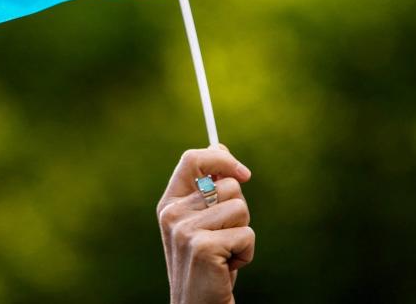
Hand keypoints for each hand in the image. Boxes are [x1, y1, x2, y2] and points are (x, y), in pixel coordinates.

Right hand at [156, 146, 254, 303]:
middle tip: (224, 238)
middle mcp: (172, 214)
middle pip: (229, 185)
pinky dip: (246, 253)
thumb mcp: (203, 223)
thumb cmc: (207, 265)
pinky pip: (247, 234)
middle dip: (239, 212)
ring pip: (241, 208)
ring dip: (243, 234)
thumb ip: (208, 189)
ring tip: (225, 254)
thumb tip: (219, 146)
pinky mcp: (203, 247)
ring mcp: (185, 230)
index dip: (222, 159)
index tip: (244, 173)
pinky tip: (228, 268)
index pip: (192, 159)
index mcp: (169, 204)